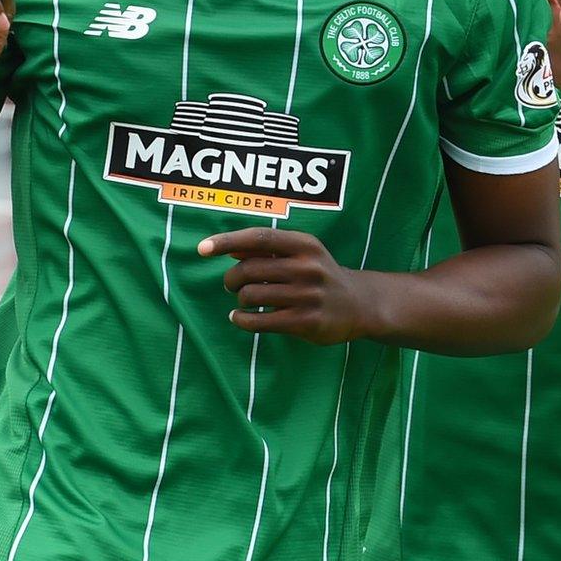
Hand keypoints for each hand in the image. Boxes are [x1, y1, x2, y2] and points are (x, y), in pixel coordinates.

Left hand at [199, 228, 378, 345]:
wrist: (359, 304)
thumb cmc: (320, 274)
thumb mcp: (302, 254)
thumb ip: (267, 250)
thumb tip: (228, 248)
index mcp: (305, 245)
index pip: (258, 238)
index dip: (227, 241)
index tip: (202, 249)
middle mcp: (308, 267)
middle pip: (249, 270)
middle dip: (232, 279)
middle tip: (232, 285)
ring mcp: (308, 295)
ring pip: (252, 296)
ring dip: (240, 300)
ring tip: (243, 301)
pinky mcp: (306, 321)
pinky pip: (260, 321)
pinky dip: (242, 320)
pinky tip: (239, 318)